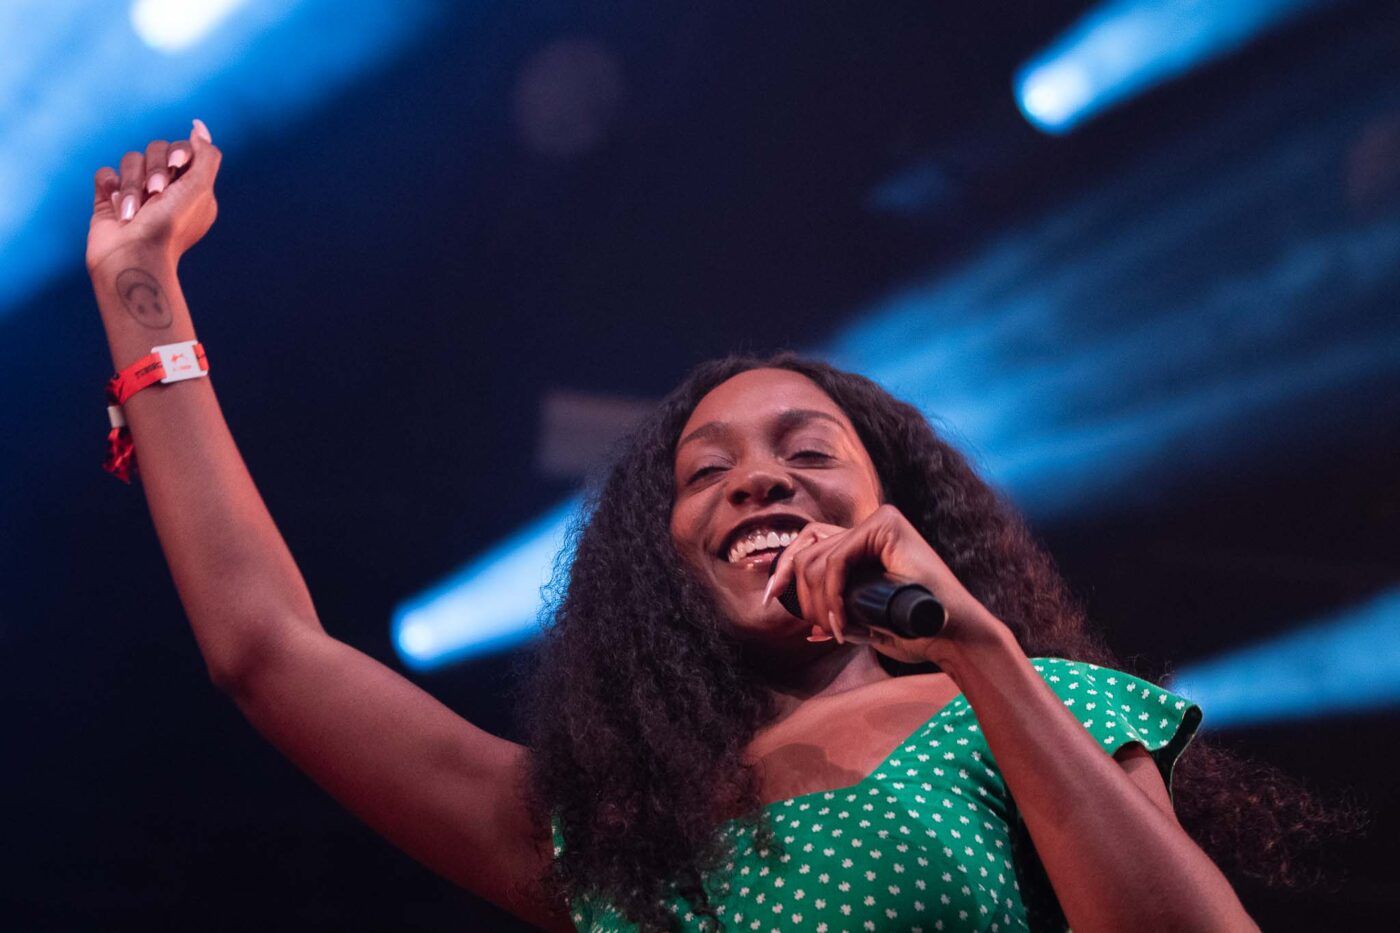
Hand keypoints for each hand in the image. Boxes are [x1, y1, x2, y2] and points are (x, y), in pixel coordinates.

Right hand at [86, 119, 221, 275]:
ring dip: (132, 185)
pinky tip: (117, 206)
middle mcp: (166, 189)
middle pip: (155, 150)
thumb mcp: (201, 189)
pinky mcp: (109, 198)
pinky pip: (105, 173)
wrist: (135, 257)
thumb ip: (206, 155)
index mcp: (192, 189)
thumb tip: (199, 127)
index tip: (178, 165)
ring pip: (130, 160)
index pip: (183, 150)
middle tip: (157, 194)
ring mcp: (136, 193)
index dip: (179, 152)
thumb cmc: (171, 226)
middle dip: (154, 170)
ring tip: (134, 211)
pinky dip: (110, 186)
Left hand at [763, 504, 1005, 662]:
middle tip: (820, 628)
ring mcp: (878, 522)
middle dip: (800, 594)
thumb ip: (840, 618)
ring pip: (817, 558)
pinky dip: (831, 595)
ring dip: (818, 602)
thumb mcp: (864, 624)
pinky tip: (842, 623)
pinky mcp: (887, 526)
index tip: (769, 599)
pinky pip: (836, 560)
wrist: (952, 637)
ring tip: (838, 630)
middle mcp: (869, 527)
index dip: (782, 570)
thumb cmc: (914, 633)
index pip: (806, 545)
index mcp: (862, 544)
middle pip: (805, 550)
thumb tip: (808, 630)